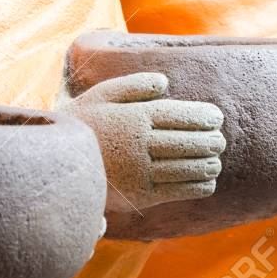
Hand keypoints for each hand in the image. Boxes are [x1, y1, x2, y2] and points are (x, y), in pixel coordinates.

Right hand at [63, 72, 224, 212]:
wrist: (57, 161)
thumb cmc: (83, 122)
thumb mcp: (102, 94)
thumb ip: (134, 85)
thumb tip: (165, 83)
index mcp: (134, 117)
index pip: (176, 115)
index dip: (201, 116)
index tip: (217, 117)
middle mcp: (140, 144)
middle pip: (185, 142)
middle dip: (208, 141)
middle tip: (220, 140)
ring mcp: (140, 170)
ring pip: (184, 167)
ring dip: (206, 164)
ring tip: (216, 161)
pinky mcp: (139, 195)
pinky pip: (175, 191)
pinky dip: (196, 186)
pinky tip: (206, 182)